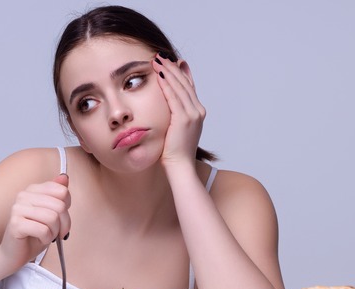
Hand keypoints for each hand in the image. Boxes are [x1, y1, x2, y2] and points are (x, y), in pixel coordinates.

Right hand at [0, 173, 70, 267]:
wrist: (15, 255)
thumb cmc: (34, 235)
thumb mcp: (51, 213)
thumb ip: (57, 195)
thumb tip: (64, 177)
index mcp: (32, 190)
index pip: (62, 191)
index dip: (67, 208)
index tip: (61, 218)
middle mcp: (23, 196)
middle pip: (59, 205)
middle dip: (64, 224)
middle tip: (58, 233)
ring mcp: (17, 209)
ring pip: (52, 218)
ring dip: (54, 232)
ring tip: (47, 236)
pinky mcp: (15, 224)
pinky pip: (43, 230)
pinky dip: (46, 239)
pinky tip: (39, 240)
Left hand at [151, 52, 205, 167]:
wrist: (180, 166)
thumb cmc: (175, 152)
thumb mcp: (177, 131)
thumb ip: (174, 118)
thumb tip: (166, 110)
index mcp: (197, 113)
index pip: (189, 87)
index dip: (181, 73)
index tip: (174, 61)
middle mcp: (198, 111)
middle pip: (184, 83)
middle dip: (172, 68)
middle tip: (161, 56)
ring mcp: (192, 114)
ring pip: (179, 87)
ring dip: (167, 72)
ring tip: (157, 60)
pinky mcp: (183, 119)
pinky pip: (173, 97)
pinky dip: (166, 84)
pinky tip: (158, 75)